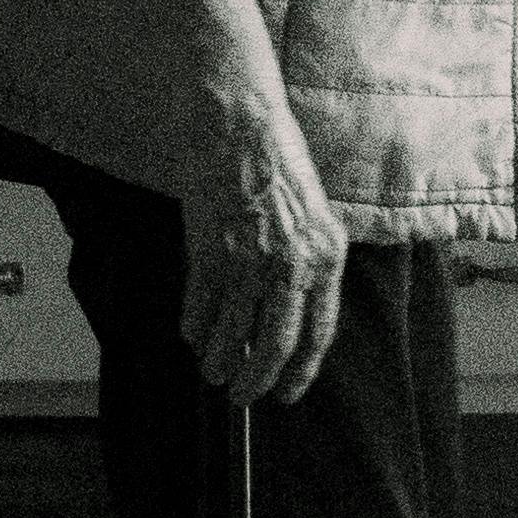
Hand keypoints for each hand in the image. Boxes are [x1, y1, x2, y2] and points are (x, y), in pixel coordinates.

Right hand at [179, 116, 348, 411]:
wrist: (238, 121)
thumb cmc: (278, 160)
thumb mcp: (314, 214)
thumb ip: (308, 263)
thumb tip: (291, 312)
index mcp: (326, 257)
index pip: (318, 333)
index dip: (300, 371)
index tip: (285, 394)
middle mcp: (291, 265)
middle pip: (275, 344)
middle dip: (256, 379)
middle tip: (241, 396)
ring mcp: (249, 261)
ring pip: (232, 333)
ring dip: (219, 360)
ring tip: (211, 372)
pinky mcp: (209, 251)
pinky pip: (200, 305)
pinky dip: (194, 327)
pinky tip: (191, 335)